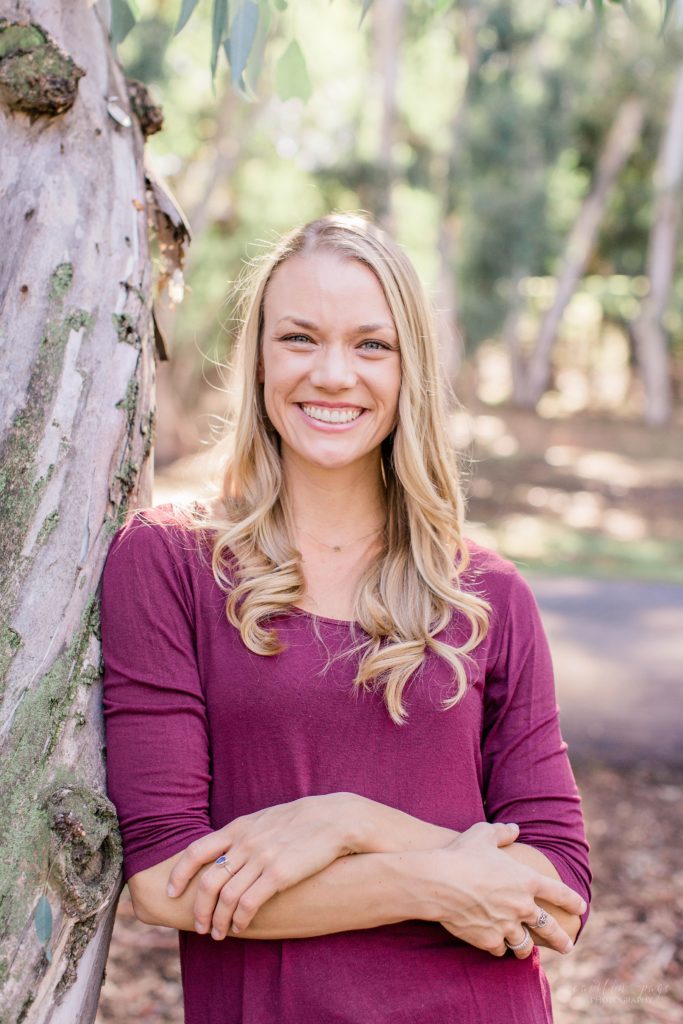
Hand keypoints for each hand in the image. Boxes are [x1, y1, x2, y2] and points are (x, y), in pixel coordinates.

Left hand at [166, 793, 358, 938]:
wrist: (334, 819)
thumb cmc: (301, 821)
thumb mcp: (265, 819)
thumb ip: (244, 834)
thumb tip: (227, 850)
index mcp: (239, 828)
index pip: (196, 851)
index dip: (179, 873)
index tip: (171, 891)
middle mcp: (245, 843)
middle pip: (207, 881)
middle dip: (198, 909)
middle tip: (198, 926)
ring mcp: (261, 858)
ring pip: (226, 897)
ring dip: (218, 920)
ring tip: (218, 933)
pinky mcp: (279, 874)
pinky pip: (249, 903)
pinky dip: (240, 919)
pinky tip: (242, 927)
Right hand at [417, 822, 585, 958]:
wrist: (438, 881)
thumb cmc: (461, 853)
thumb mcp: (483, 834)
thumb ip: (502, 832)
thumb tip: (514, 829)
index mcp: (526, 880)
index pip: (559, 893)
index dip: (572, 901)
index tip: (581, 908)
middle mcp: (522, 905)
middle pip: (550, 928)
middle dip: (561, 939)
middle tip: (568, 946)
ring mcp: (506, 925)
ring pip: (525, 945)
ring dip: (526, 947)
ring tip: (527, 950)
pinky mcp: (488, 939)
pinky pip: (500, 949)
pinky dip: (499, 948)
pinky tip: (497, 946)